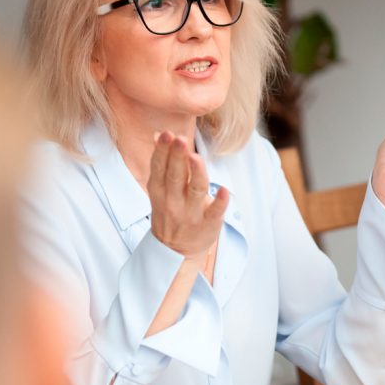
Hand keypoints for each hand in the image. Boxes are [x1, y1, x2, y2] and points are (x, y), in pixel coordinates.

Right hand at [147, 131, 228, 258]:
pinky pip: (214, 212)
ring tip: (196, 158)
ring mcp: (191, 213)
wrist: (175, 251)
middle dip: (177, 157)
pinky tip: (224, 191)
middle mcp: (173, 200)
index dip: (162, 151)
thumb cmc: (170, 211)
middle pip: (175, 176)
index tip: (167, 134)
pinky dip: (219, 202)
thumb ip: (162, 162)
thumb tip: (159, 134)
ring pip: (195, 190)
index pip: (159, 167)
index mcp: (160, 190)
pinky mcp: (208, 224)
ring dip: (196, 174)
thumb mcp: (160, 189)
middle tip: (180, 139)